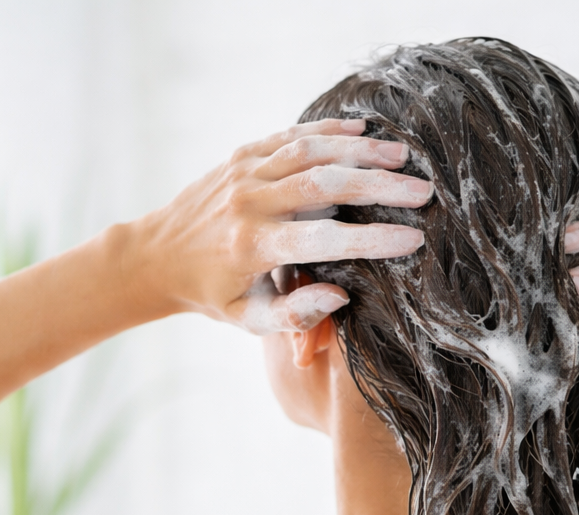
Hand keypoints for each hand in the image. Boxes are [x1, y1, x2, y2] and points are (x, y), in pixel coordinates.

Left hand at [134, 119, 432, 334]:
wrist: (156, 255)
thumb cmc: (212, 295)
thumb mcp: (248, 319)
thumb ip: (294, 315)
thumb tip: (340, 297)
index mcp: (252, 247)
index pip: (324, 240)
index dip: (371, 240)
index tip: (412, 239)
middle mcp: (249, 204)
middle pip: (324, 185)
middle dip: (378, 186)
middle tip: (422, 191)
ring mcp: (244, 173)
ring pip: (311, 152)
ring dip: (361, 152)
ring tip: (403, 158)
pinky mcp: (242, 156)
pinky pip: (291, 138)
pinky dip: (328, 131)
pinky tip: (362, 131)